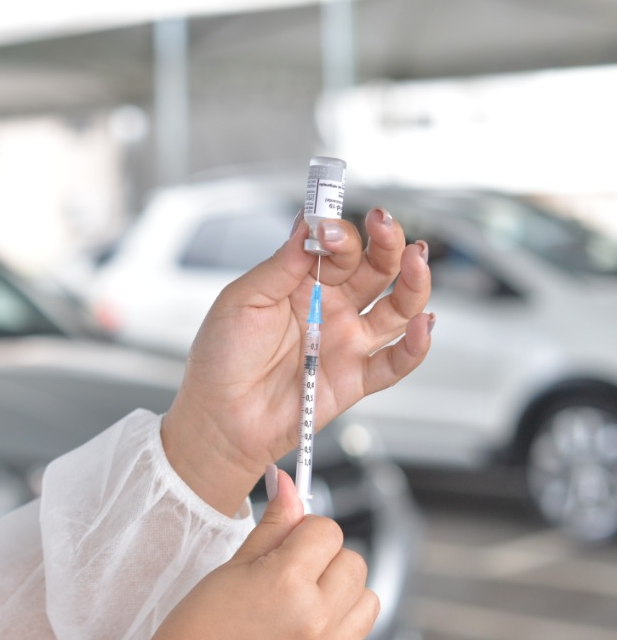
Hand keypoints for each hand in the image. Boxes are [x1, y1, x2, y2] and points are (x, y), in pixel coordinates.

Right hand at [131, 468, 377, 639]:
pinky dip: (339, 622)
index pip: (326, 530)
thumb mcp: (229, 569)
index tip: (287, 539)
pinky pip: (356, 634)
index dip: (305, 528)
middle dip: (325, 556)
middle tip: (290, 569)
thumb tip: (288, 485)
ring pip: (367, 597)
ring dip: (342, 590)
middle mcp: (316, 617)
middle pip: (354, 560)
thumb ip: (271, 527)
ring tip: (302, 598)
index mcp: (286, 583)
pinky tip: (302, 625)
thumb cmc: (194, 634)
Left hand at [161, 209, 431, 513]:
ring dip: (413, 281)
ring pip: (397, 307)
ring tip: (416, 258)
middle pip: (375, 268)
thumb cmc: (221, 357)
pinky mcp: (356, 378)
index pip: (337, 247)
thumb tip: (308, 222)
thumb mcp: (243, 300)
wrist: (217, 417)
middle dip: (386, 242)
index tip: (329, 226)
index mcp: (301, 282)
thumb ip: (280, 264)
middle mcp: (331, 307)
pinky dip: (415, 344)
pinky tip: (422, 323)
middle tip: (384, 223)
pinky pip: (395, 361)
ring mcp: (346, 341)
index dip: (339, 232)